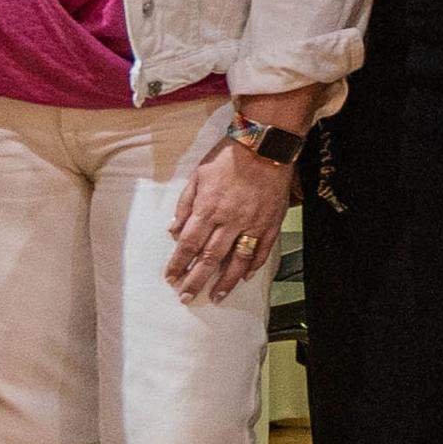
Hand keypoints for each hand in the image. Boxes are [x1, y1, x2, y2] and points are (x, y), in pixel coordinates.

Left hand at [164, 138, 295, 307]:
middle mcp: (229, 220)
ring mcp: (253, 223)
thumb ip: (185, 204)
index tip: (171, 278)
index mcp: (208, 209)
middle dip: (196, 280)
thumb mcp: (198, 175)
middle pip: (210, 258)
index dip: (178, 264)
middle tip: (187, 298)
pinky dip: (254, 265)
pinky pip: (263, 249)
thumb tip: (174, 230)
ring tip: (217, 297)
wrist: (264, 145)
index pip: (188, 244)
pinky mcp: (271, 222)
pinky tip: (245, 277)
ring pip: (238, 259)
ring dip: (225, 281)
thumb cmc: (228, 157)